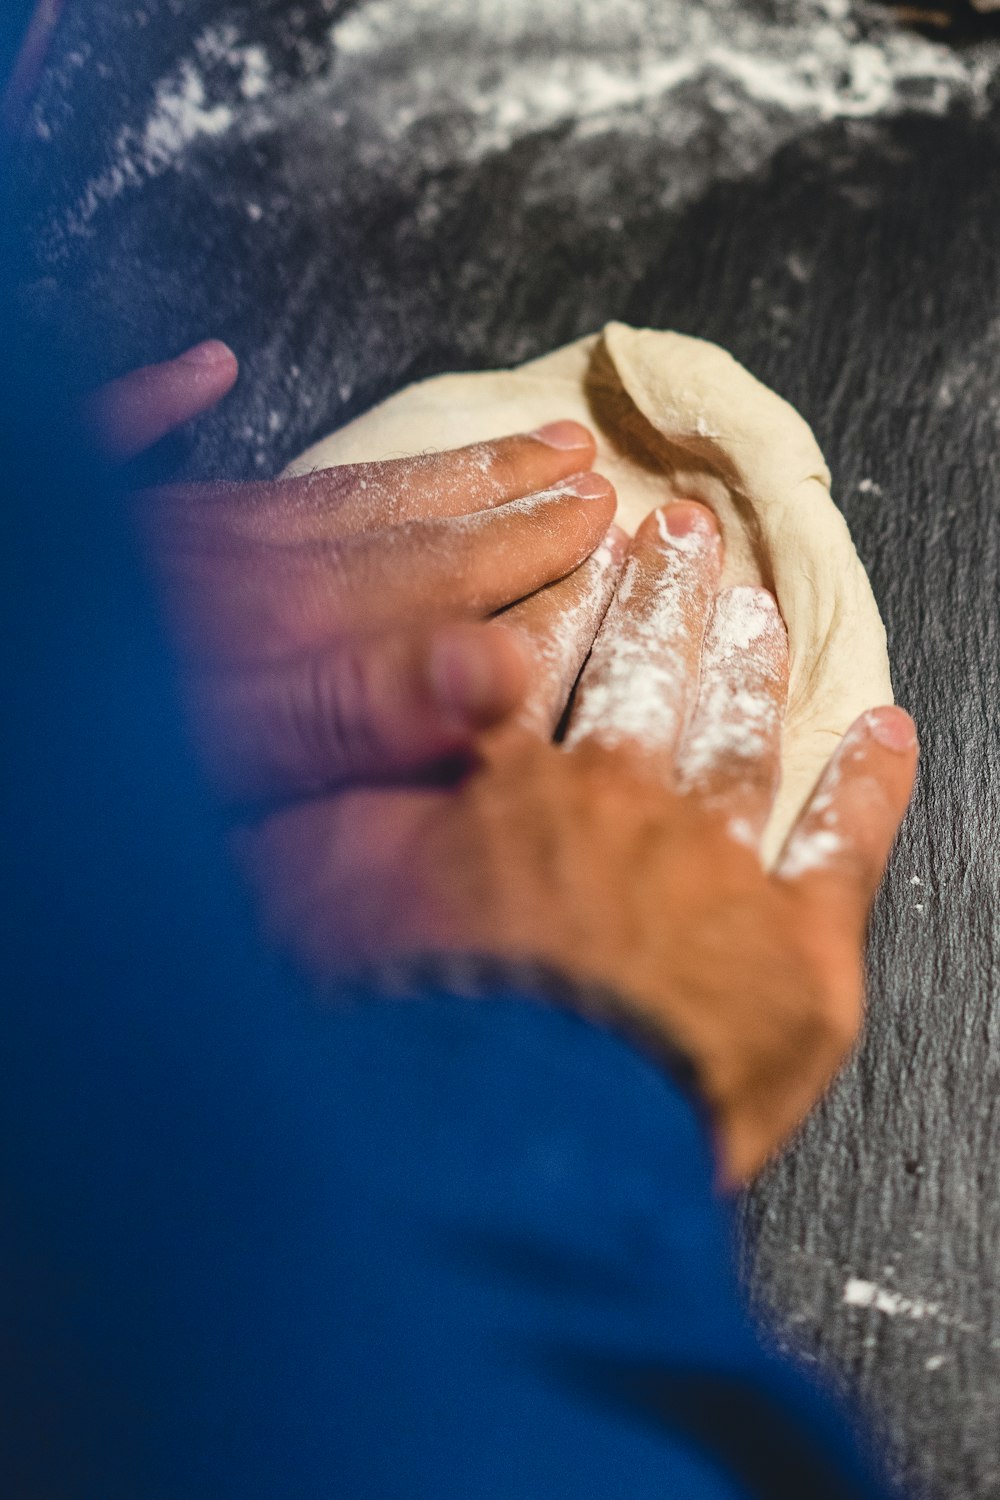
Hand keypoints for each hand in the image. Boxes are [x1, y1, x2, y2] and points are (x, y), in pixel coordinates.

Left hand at [88, 342, 619, 796]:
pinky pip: (132, 439)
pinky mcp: (107, 527)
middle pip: (398, 514)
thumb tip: (506, 672)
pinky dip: (170, 399)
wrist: (1, 665)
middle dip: (496, 489)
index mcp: (298, 618)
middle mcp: (255, 560)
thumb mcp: (243, 746)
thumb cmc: (110, 734)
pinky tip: (208, 368)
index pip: (441, 570)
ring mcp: (184, 536)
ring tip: (492, 435)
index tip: (606, 513)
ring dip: (413, 462)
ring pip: (321, 486)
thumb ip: (367, 708)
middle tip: (579, 455)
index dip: (527, 545)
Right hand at [240, 502, 917, 1185]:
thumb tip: (332, 747)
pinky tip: (887, 736)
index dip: (559, 604)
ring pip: (738, 736)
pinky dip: (869, 786)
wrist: (512, 1129)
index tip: (580, 553)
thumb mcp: (311, 890)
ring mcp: (713, 865)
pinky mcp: (796, 947)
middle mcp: (617, 804)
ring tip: (759, 613)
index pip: (536, 666)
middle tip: (680, 534)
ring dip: (748, 667)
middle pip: (646, 676)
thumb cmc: (408, 1023)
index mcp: (505, 787)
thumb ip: (334, 806)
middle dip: (663, 599)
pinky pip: (844, 844)